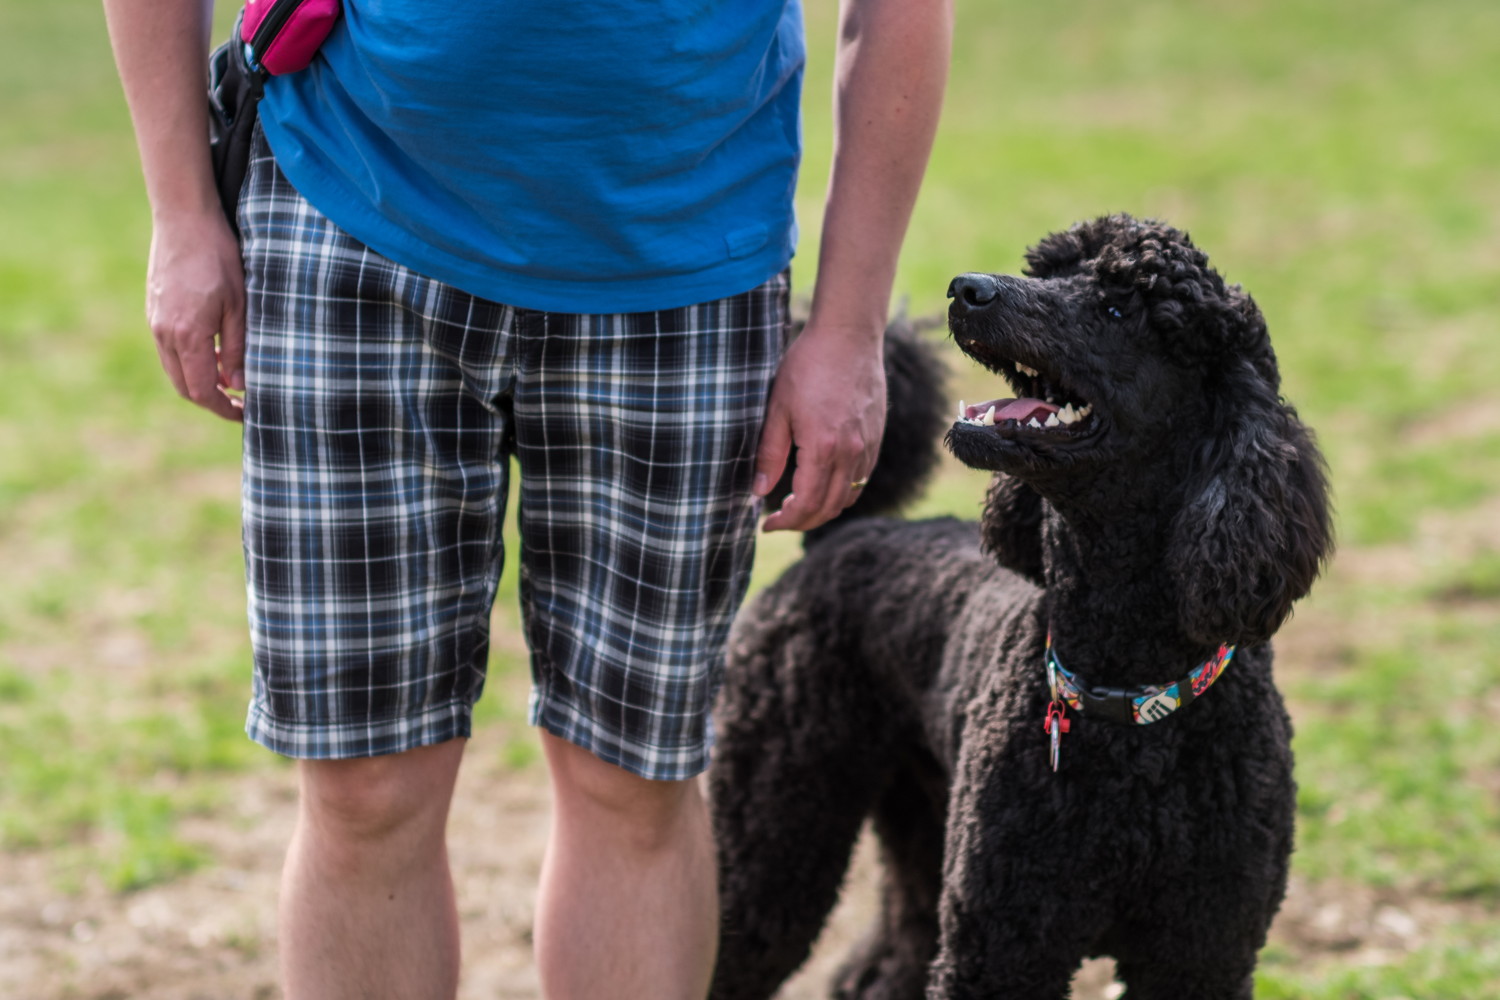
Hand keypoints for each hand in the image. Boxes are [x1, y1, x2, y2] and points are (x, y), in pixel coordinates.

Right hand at [146, 208, 245, 420]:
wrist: (184, 219)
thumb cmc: (219, 258)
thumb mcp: (239, 305)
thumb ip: (236, 348)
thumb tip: (237, 385)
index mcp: (187, 335)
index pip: (201, 390)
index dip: (223, 409)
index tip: (245, 414)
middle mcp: (164, 333)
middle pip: (184, 386)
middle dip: (211, 400)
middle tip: (239, 404)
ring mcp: (155, 321)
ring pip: (174, 369)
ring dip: (199, 381)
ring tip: (229, 380)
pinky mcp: (154, 310)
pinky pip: (168, 349)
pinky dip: (189, 361)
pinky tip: (212, 353)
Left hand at [753, 323, 885, 531]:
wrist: (848, 335)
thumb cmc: (807, 365)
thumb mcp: (777, 408)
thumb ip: (769, 453)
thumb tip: (758, 491)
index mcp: (823, 447)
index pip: (806, 505)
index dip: (785, 522)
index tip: (766, 524)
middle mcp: (850, 453)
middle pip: (829, 508)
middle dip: (802, 522)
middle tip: (779, 520)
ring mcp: (867, 446)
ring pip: (848, 497)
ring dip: (823, 509)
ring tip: (798, 504)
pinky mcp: (876, 437)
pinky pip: (861, 478)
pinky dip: (842, 492)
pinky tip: (823, 483)